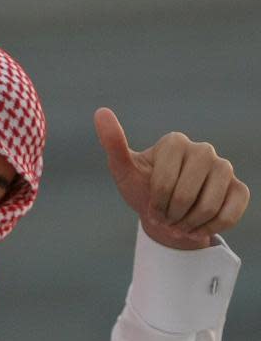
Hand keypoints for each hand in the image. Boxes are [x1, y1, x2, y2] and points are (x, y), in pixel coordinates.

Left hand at [94, 107, 248, 249]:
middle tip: (164, 218)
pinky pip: (228, 215)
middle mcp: (203, 150)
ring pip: (208, 208)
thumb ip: (113, 143)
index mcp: (175, 142)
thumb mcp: (123, 170)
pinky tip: (197, 227)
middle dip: (170, 216)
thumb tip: (100, 111)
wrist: (164, 213)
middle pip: (185, 197)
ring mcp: (224, 167)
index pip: (163, 184)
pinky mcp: (239, 188)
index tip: (150, 206)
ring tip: (178, 223)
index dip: (154, 204)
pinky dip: (208, 229)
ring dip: (187, 225)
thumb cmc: (141, 188)